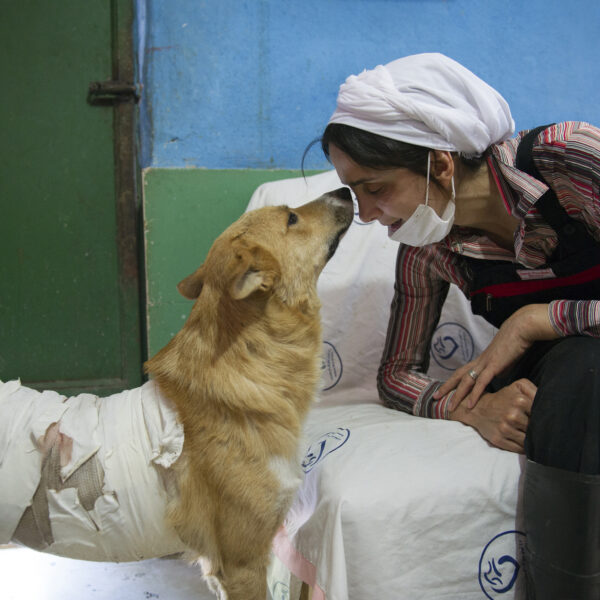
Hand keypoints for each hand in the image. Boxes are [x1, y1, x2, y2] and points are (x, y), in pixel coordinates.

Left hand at [435, 304, 556, 410]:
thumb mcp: (504, 360)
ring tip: (450, 409)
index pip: (462, 372)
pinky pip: (481, 382)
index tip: (444, 391)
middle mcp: (479, 362)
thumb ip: (498, 369)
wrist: (521, 330)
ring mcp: (485, 363)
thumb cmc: (515, 343)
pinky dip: (474, 394)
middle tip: (435, 398)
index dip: (452, 382)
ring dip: (457, 396)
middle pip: (458, 376)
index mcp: (481, 360)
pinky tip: (470, 405)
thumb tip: (496, 377)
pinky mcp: (494, 366)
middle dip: (446, 388)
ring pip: (466, 381)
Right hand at [449, 379, 536, 452]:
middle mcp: (512, 415)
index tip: (542, 419)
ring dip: (531, 440)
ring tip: (528, 435)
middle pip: (535, 429)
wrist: (478, 408)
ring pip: (528, 441)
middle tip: (534, 427)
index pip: (541, 415)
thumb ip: (535, 390)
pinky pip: (518, 449)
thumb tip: (553, 403)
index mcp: (520, 401)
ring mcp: (504, 429)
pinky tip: (522, 442)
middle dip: (537, 430)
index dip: (543, 418)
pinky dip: (523, 448)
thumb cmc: (502, 398)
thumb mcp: (518, 386)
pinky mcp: (498, 439)